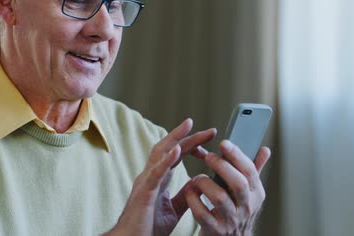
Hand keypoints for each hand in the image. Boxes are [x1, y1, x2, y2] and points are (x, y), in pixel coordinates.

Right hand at [105, 118, 215, 235]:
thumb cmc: (147, 228)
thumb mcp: (173, 209)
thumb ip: (185, 195)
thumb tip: (198, 183)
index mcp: (158, 179)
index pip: (176, 155)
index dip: (192, 144)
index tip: (209, 137)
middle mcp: (151, 175)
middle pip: (169, 148)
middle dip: (188, 136)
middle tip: (208, 129)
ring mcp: (146, 182)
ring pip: (160, 154)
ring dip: (176, 139)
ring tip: (189, 127)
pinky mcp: (144, 193)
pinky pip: (155, 173)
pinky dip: (166, 160)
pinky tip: (177, 151)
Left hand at [186, 141, 270, 235]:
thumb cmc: (237, 210)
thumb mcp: (249, 192)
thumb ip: (254, 170)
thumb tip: (265, 150)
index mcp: (255, 194)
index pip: (250, 172)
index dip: (237, 156)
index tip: (224, 143)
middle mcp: (246, 207)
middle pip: (238, 183)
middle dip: (222, 167)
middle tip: (208, 156)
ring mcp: (231, 220)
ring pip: (219, 198)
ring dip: (205, 183)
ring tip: (197, 177)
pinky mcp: (215, 230)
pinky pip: (202, 213)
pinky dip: (193, 200)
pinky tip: (189, 192)